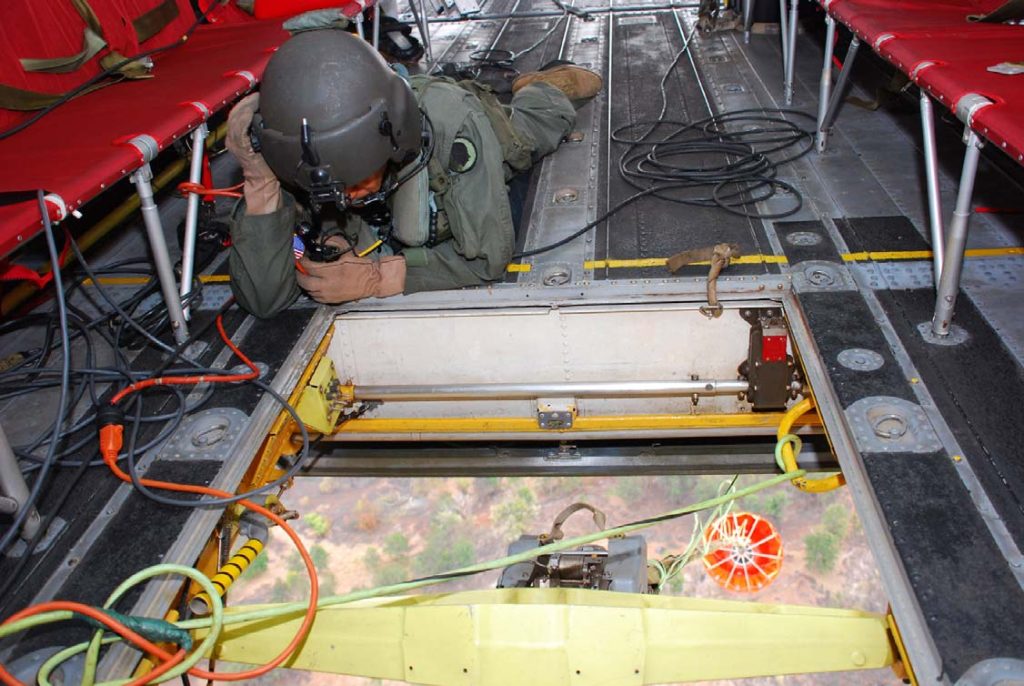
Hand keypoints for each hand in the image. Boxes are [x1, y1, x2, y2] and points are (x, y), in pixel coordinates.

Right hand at [226, 93, 280, 214]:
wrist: (263, 181)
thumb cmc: (265, 163)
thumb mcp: (262, 141)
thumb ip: (261, 128)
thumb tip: (270, 114)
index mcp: (236, 134)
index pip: (238, 112)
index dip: (246, 101)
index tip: (257, 93)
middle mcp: (232, 137)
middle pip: (235, 111)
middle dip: (247, 100)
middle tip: (258, 93)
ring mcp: (234, 142)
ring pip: (236, 117)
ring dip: (247, 106)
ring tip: (257, 98)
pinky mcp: (240, 147)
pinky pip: (240, 128)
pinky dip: (245, 118)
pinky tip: (252, 111)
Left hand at [297, 237, 405, 303]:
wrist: (372, 281)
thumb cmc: (361, 266)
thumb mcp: (347, 251)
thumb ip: (332, 243)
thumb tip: (318, 240)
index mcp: (331, 271)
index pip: (308, 267)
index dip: (301, 261)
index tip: (300, 257)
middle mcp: (328, 284)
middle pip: (304, 281)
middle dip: (299, 274)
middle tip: (299, 268)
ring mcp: (329, 294)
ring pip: (309, 291)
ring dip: (304, 283)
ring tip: (305, 276)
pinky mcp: (332, 300)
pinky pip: (316, 298)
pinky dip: (312, 292)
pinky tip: (313, 286)